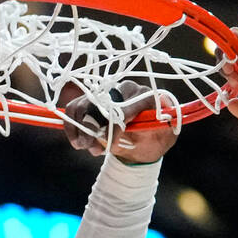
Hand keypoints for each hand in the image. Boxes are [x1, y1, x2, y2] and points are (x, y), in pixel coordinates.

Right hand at [62, 80, 177, 163]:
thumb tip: (159, 110)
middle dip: (92, 127)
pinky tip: (78, 141)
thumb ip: (163, 126)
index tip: (109, 145)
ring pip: (83, 105)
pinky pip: (74, 108)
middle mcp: (124, 89)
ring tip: (87, 147)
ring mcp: (106, 94)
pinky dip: (72, 127)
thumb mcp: (165, 137)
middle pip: (100, 103)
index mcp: (144, 96)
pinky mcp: (91, 101)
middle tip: (91, 148)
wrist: (142, 144)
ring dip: (81, 130)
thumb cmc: (155, 140)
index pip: (124, 107)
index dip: (114, 127)